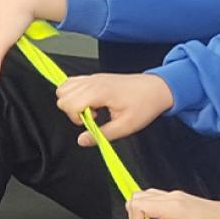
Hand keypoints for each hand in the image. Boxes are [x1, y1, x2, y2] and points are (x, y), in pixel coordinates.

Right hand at [56, 73, 173, 145]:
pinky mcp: (95, 77)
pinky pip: (73, 82)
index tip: (90, 123)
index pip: (69, 103)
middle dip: (72, 110)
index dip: (75, 118)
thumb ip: (101, 135)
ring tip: (91, 109)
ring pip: (64, 87)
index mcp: (99, 92)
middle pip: (62, 94)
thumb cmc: (144, 105)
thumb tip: (82, 141)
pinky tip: (91, 102)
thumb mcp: (125, 127)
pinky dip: (75, 93)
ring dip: (72, 101)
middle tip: (91, 117)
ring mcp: (93, 77)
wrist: (157, 88)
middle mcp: (92, 82)